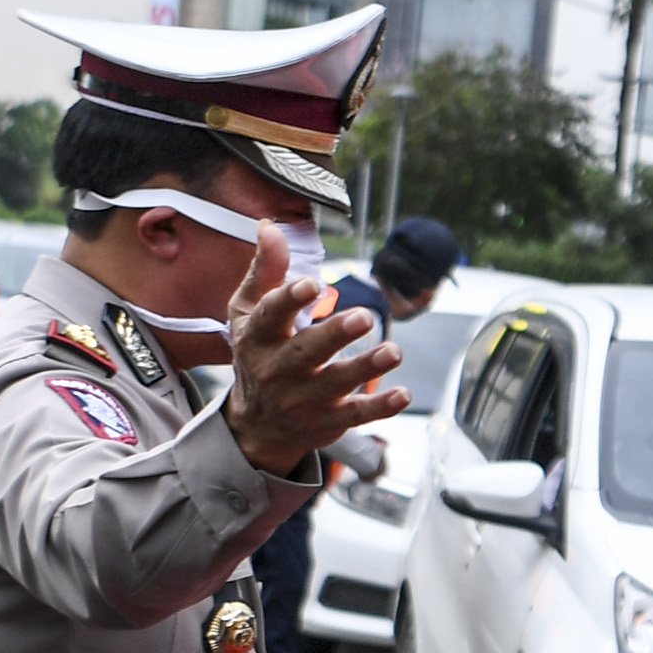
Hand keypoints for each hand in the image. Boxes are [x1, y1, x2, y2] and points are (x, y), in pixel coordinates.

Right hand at [220, 234, 409, 475]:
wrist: (257, 425)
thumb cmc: (257, 354)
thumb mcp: (249, 313)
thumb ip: (265, 271)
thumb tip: (271, 227)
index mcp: (258, 338)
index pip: (271, 316)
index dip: (289, 299)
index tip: (311, 284)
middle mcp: (278, 370)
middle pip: (307, 351)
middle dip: (335, 334)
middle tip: (363, 317)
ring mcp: (303, 399)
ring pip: (335, 382)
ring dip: (365, 367)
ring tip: (393, 352)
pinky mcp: (328, 420)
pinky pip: (355, 414)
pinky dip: (380, 406)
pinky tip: (403, 393)